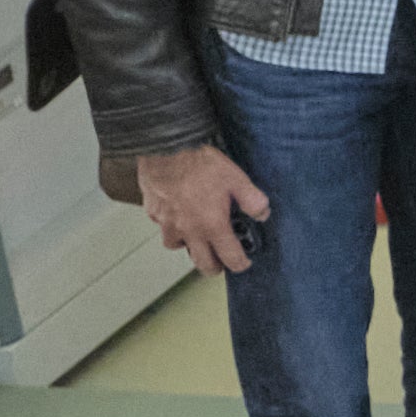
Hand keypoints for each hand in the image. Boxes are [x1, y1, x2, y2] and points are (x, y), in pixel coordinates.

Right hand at [136, 143, 274, 277]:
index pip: (229, 258)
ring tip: (198, 236)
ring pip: (178, 246)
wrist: (165, 150)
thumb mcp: (236, 178)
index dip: (240, 264)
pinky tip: (178, 215)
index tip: (243, 263)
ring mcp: (168, 224)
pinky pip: (163, 228)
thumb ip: (253, 200)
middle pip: (202, 263)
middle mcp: (189, 231)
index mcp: (212, 226)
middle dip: (214, 266)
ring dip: (189, 245)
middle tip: (221, 260)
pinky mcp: (153, 213)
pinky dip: (172, 226)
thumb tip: (263, 214)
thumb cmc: (200, 164)